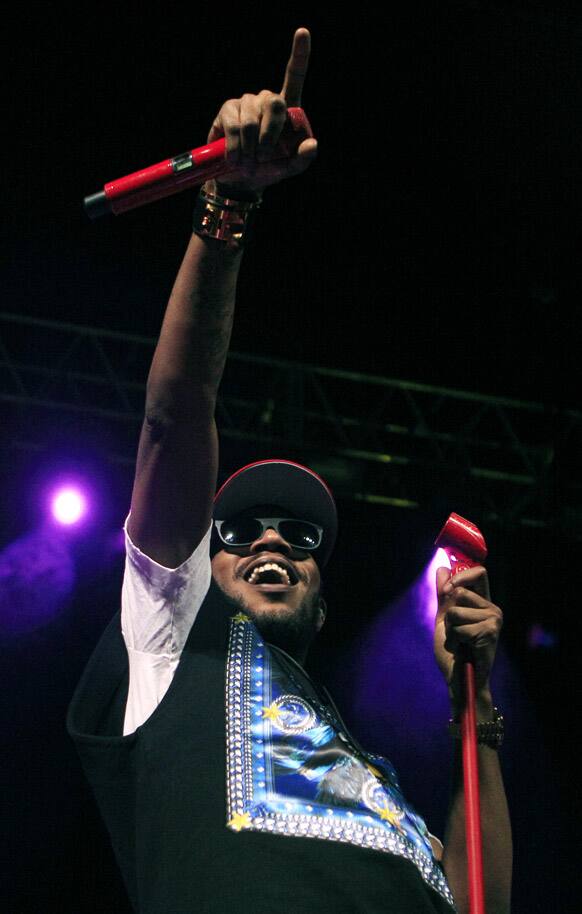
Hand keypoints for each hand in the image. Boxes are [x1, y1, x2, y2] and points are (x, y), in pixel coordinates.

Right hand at [206, 28, 316, 195]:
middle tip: (264, 157)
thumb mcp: (289, 168)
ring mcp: (246, 103)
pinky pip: (234, 125)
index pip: (295, 76)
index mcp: (287, 109)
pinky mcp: (228, 110)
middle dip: (270, 134)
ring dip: (251, 146)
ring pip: (252, 119)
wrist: (240, 180)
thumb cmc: (268, 170)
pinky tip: (236, 158)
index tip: (302, 32)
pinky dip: (237, 146)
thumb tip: (312, 144)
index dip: (299, 54)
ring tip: (248, 162)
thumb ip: (303, 159)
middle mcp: (266, 100)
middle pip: (273, 102)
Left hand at [434, 566, 502, 714]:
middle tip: (455, 630)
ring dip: (451, 628)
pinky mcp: (491, 631)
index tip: (448, 590)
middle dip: (448, 612)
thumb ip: (444, 595)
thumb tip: (442, 568)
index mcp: (483, 603)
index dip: (460, 575)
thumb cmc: (453, 651)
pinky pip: (459, 627)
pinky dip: (455, 639)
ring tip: (460, 642)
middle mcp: (492, 608)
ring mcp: (494, 619)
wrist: (459, 678)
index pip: (479, 572)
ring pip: (456, 610)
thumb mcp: (445, 619)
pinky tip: (465, 649)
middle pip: (461, 590)